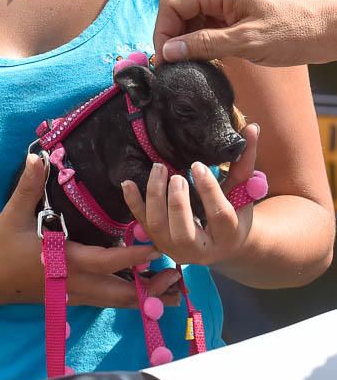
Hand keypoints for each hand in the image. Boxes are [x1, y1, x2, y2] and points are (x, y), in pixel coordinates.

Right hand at [0, 155, 181, 309]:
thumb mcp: (12, 214)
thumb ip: (29, 185)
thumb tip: (39, 156)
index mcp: (64, 260)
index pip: (107, 261)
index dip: (133, 256)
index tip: (157, 247)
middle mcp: (73, 282)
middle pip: (119, 294)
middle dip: (149, 288)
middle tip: (176, 277)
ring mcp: (71, 294)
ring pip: (114, 302)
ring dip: (141, 297)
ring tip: (168, 289)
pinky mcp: (68, 298)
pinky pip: (103, 301)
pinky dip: (125, 298)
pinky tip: (140, 291)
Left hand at [121, 124, 258, 266]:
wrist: (224, 243)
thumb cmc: (236, 211)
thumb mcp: (244, 190)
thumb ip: (245, 161)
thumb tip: (252, 128)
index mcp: (229, 235)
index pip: (219, 216)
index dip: (208, 190)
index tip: (198, 166)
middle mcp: (201, 250)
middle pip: (184, 232)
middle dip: (177, 203)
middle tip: (176, 176)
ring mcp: (176, 249)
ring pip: (159, 229)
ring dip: (155, 198)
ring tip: (158, 169)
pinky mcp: (159, 242)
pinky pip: (142, 223)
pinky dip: (133, 203)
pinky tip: (127, 182)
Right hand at [154, 0, 334, 66]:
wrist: (328, 30)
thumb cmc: (293, 32)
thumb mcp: (246, 43)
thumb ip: (205, 45)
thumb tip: (168, 52)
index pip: (172, 3)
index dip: (162, 31)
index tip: (165, 60)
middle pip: (178, 8)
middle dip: (171, 36)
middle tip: (174, 65)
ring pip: (191, 16)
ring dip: (186, 39)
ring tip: (190, 63)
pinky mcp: (235, 9)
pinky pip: (207, 21)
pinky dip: (201, 39)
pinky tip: (206, 57)